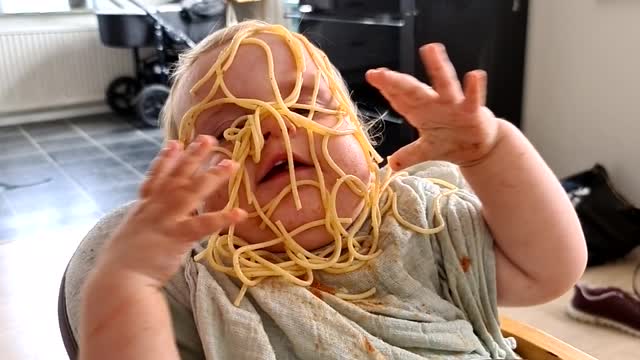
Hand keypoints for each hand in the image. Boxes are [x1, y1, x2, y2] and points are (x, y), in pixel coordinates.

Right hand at [97, 135, 246, 286]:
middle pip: (177, 177)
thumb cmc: (120, 267)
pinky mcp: (177, 237)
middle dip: (193, 156)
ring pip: (192, 192)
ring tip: (231, 164)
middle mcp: (154, 209)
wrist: (117, 281)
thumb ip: (142, 228)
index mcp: (142, 209)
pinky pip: (203, 225)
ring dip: (213, 176)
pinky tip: (239, 213)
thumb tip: (149, 229)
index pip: (156, 178)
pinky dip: (222, 218)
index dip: (167, 160)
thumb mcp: (129, 238)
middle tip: (208, 139)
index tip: (175, 143)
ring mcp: (166, 220)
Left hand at [366, 43, 500, 169]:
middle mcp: (435, 104)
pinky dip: (474, 88)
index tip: (373, 75)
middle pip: (413, 90)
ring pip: (444, 84)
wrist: (480, 147)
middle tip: (379, 73)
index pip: (400, 99)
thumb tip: (391, 165)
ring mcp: (454, 106)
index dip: (387, 88)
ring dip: (438, 67)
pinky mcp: (472, 112)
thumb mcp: (427, 151)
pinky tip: (475, 75)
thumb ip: (409, 155)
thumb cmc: (451, 141)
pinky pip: (473, 98)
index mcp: (421, 112)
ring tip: (430, 48)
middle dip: (396, 82)